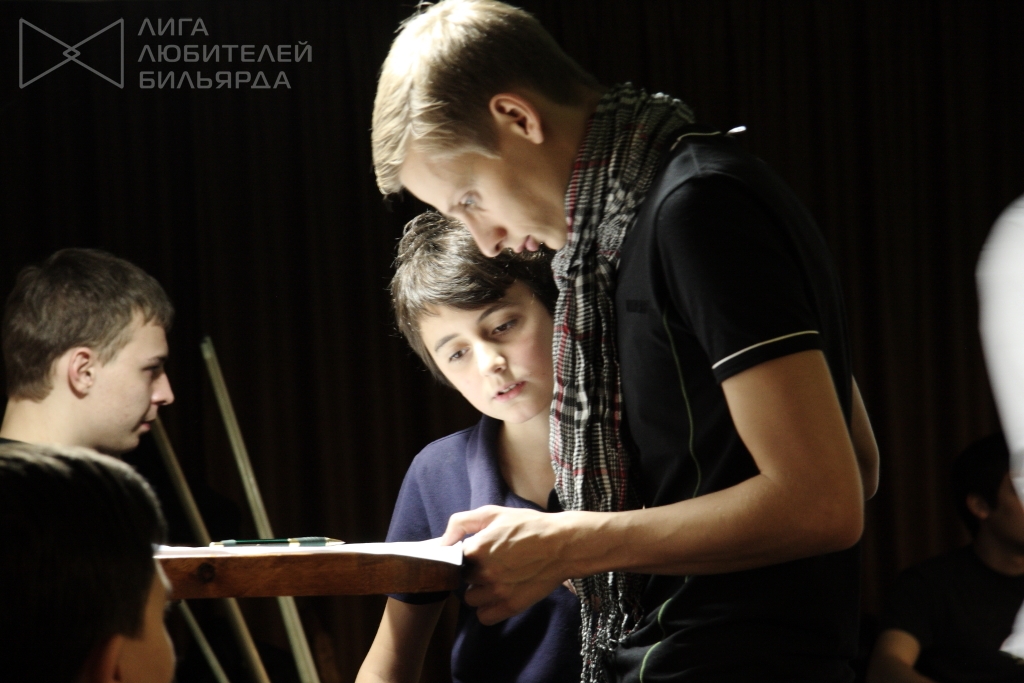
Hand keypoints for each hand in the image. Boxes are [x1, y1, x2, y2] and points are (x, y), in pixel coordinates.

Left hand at [442, 505, 572, 623]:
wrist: (562, 544)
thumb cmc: (528, 526)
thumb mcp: (493, 513)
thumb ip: (461, 523)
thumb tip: (441, 542)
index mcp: (477, 548)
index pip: (452, 559)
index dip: (463, 555)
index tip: (473, 553)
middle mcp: (484, 572)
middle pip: (462, 579)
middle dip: (472, 572)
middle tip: (489, 563)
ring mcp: (498, 592)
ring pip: (470, 599)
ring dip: (478, 591)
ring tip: (495, 579)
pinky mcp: (510, 606)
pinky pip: (484, 617)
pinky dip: (488, 609)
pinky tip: (498, 595)